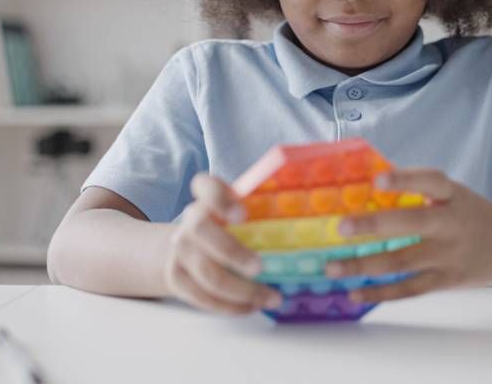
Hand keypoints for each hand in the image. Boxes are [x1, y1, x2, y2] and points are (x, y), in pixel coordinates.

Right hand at [161, 174, 281, 313]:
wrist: (182, 248)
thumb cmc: (225, 229)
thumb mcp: (239, 212)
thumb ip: (262, 209)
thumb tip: (316, 221)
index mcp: (208, 200)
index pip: (204, 185)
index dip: (219, 198)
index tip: (242, 214)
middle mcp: (189, 221)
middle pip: (201, 230)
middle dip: (232, 251)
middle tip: (260, 267)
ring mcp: (179, 251)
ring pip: (207, 273)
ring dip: (242, 291)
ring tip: (272, 298)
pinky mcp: (176, 278)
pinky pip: (203, 297)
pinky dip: (231, 306)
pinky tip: (251, 306)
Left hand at [324, 168, 491, 302]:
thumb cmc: (470, 214)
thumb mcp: (454, 194)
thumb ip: (418, 189)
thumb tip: (365, 179)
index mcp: (454, 196)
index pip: (430, 181)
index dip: (405, 179)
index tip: (377, 179)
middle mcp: (452, 224)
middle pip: (412, 224)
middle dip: (374, 226)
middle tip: (340, 227)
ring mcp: (450, 255)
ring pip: (402, 262)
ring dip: (363, 265)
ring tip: (331, 268)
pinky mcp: (446, 281)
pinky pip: (409, 289)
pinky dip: (380, 293)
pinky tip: (354, 293)